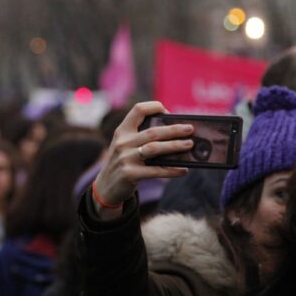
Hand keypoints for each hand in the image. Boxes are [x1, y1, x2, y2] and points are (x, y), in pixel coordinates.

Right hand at [92, 101, 192, 216]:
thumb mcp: (125, 146)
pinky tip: (184, 170)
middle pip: (153, 131)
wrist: (106, 187)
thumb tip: (176, 133)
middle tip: (190, 129)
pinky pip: (156, 171)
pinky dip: (172, 170)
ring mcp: (125, 158)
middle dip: (174, 129)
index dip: (155, 107)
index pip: (138, 109)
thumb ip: (142, 137)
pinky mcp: (130, 174)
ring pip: (155, 148)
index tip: (169, 113)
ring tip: (189, 145)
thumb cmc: (123, 163)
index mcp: (122, 131)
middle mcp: (123, 142)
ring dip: (175, 146)